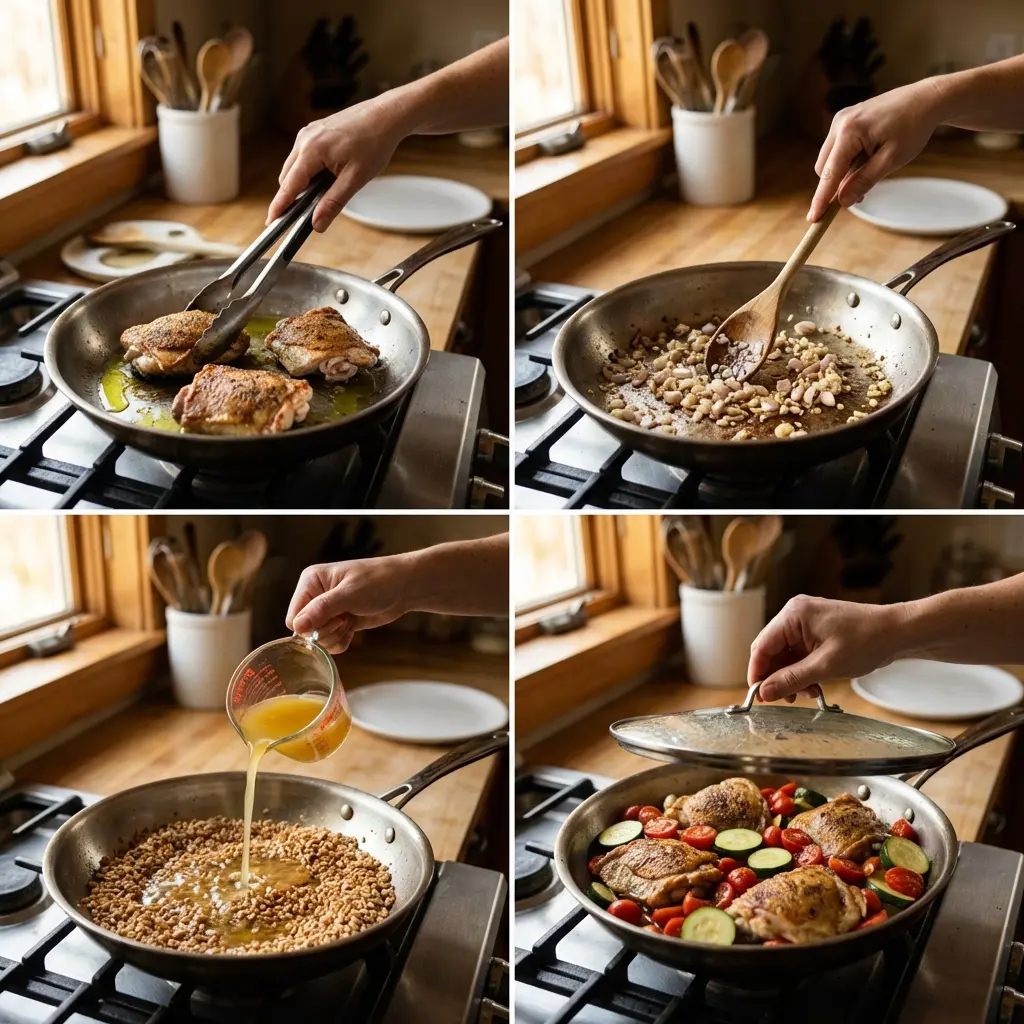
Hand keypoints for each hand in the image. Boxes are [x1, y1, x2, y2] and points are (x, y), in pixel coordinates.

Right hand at [267, 94, 409, 231]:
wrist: (385, 116)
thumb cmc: (374, 143)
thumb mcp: (355, 179)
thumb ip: (333, 202)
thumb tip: (317, 224)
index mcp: (312, 150)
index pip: (289, 186)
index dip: (279, 207)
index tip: (271, 224)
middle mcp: (304, 139)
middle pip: (287, 178)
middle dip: (294, 197)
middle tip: (308, 214)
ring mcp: (308, 133)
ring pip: (294, 168)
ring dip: (303, 183)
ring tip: (327, 190)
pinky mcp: (314, 131)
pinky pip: (303, 156)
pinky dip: (309, 171)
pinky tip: (329, 175)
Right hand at [285, 556, 411, 652]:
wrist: (404, 588)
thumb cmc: (378, 581)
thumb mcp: (349, 594)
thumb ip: (321, 610)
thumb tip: (296, 627)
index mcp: (311, 582)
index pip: (294, 616)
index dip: (310, 625)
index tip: (333, 617)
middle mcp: (315, 596)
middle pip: (305, 631)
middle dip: (326, 631)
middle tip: (345, 618)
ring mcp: (327, 611)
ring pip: (317, 640)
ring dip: (336, 635)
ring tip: (351, 619)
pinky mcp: (339, 622)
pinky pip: (330, 643)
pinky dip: (342, 640)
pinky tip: (353, 628)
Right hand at [748, 595, 904, 701]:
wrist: (899, 632)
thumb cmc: (867, 641)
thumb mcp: (825, 666)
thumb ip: (791, 679)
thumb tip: (764, 692)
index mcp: (793, 615)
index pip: (761, 646)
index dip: (758, 673)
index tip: (759, 696)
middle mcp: (795, 613)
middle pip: (771, 650)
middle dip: (777, 676)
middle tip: (786, 698)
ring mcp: (806, 620)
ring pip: (785, 653)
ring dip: (791, 675)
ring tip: (807, 692)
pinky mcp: (815, 629)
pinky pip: (798, 651)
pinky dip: (802, 669)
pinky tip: (813, 683)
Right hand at [807, 78, 946, 221]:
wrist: (926, 99)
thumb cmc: (913, 127)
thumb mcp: (892, 159)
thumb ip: (864, 181)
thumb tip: (842, 201)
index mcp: (850, 131)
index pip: (830, 173)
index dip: (821, 199)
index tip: (813, 220)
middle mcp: (840, 123)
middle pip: (824, 167)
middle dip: (835, 185)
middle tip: (861, 195)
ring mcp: (841, 120)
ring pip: (829, 159)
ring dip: (842, 173)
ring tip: (871, 171)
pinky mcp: (845, 120)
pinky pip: (837, 149)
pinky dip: (847, 161)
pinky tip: (868, 160)